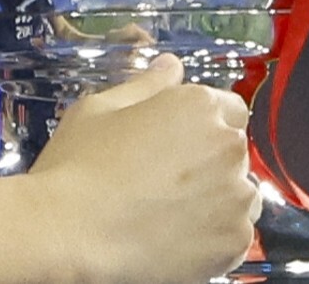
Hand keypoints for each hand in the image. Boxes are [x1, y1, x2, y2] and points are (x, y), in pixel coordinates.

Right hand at [21, 56, 258, 283]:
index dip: (204, 124)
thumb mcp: (101, 108)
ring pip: (238, 194)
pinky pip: (236, 234)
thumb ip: (147, 86)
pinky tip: (178, 238)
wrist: (70, 235)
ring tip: (171, 213)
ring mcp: (235, 197)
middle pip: (232, 150)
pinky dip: (214, 238)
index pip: (229, 107)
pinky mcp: (234, 242)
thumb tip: (171, 66)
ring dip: (217, 199)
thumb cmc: (77, 167)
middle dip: (208, 161)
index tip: (179, 142)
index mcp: (199, 106)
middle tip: (165, 180)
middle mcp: (227, 146)